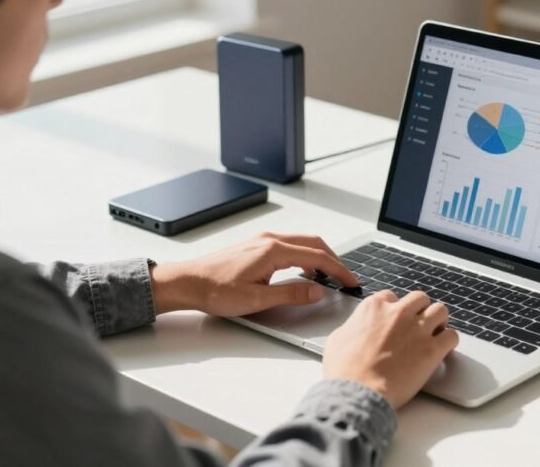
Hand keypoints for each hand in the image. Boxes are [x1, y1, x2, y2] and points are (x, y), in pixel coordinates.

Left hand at [150, 232, 357, 316]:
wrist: (188, 282)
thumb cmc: (215, 290)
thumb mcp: (257, 299)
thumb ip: (291, 294)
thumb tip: (317, 291)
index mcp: (273, 251)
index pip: (318, 257)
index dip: (339, 270)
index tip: (351, 281)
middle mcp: (270, 239)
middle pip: (314, 244)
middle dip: (334, 260)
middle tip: (346, 278)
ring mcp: (263, 240)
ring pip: (303, 242)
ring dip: (320, 256)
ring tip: (330, 275)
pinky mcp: (257, 245)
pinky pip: (290, 244)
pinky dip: (306, 254)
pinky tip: (304, 270)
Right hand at [323, 291, 459, 408]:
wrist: (357, 393)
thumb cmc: (344, 371)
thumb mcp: (338, 339)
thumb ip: (353, 326)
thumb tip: (356, 328)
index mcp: (374, 307)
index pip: (392, 297)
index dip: (395, 310)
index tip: (395, 321)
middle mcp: (398, 313)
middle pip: (420, 299)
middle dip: (420, 311)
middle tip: (418, 325)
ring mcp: (417, 329)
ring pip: (440, 310)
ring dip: (438, 321)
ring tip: (436, 333)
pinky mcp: (432, 349)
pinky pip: (452, 336)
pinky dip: (449, 341)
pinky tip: (442, 350)